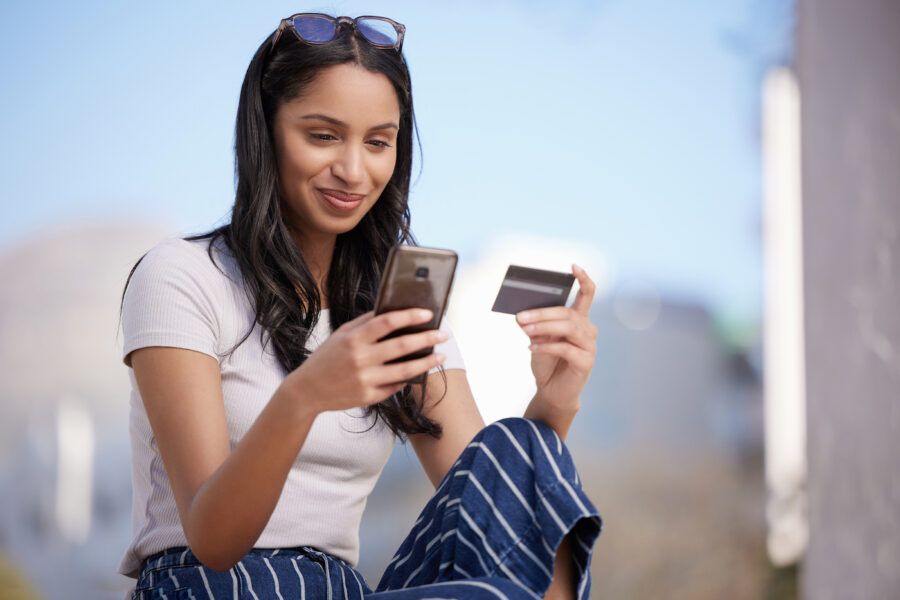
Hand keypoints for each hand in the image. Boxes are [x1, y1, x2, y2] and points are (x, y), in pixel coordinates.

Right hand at [281, 308, 447, 413]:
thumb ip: (364, 322)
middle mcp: (360, 359)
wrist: (307, 390)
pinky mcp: (368, 397)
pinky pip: (394, 386)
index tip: (427, 313)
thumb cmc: (326, 358)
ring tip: (441, 357)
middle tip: (443, 335)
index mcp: (354, 339)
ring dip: (427, 363)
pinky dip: (407, 379)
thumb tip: (391, 310)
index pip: (387, 322)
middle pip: (402, 346)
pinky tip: (418, 372)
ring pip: (405, 370)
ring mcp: (365, 380)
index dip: (409, 316)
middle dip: (427, 339)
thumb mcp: (341, 334)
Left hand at [516, 264, 597, 411]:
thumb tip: (522, 315)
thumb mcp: (538, 339)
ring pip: (568, 328)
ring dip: (543, 327)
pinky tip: (532, 347)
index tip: (574, 267)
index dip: (583, 280)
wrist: (551, 391)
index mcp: (578, 320)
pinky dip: (546, 346)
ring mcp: (589, 346)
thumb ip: (536, 325)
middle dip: (542, 313)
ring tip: (525, 330)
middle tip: (520, 317)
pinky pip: (566, 349)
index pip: (587, 295)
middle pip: (568, 313)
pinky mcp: (586, 362)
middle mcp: (588, 330)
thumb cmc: (546, 362)